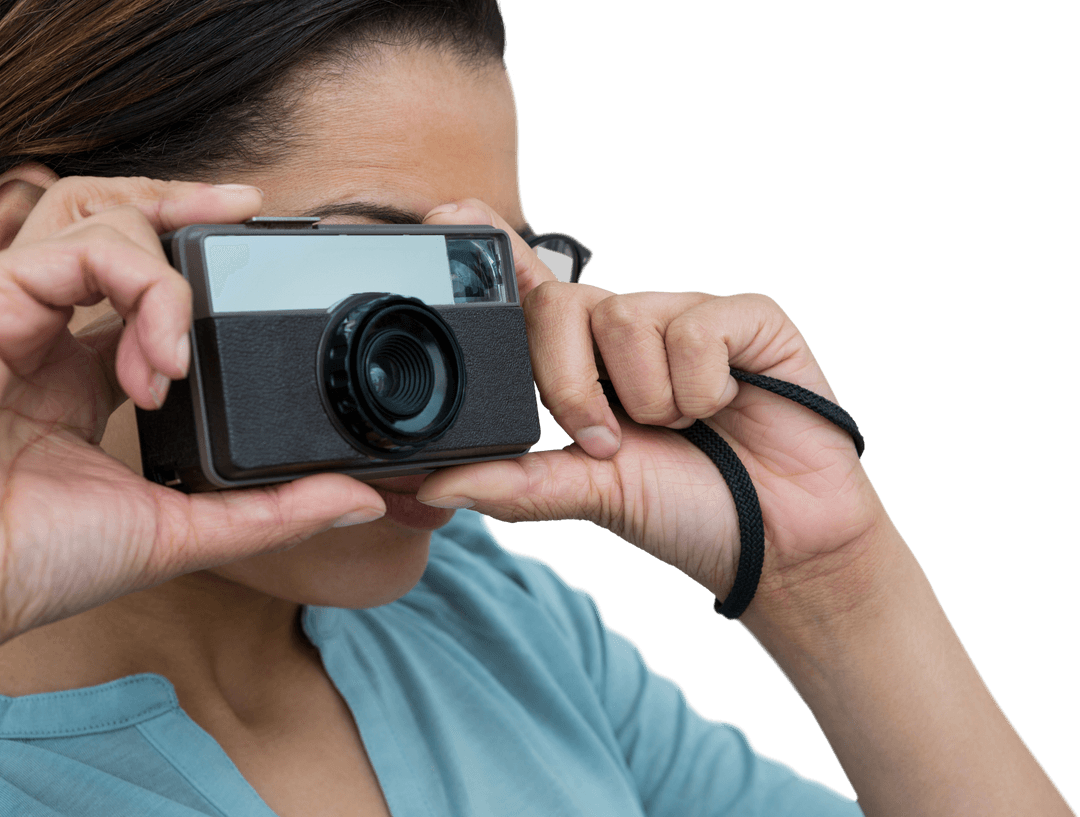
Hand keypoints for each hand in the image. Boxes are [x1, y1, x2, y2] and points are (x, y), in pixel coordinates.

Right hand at [0, 167, 385, 641]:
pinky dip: (142, 289)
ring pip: (97, 216)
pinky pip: (77, 247)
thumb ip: (271, 512)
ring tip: (182, 354)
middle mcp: (49, 333)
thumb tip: (363, 501)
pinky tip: (160, 362)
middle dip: (182, 202)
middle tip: (249, 207)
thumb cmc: (41, 566)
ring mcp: (18, 312)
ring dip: (167, 273)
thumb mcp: (179, 531)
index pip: (136, 289)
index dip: (190, 264)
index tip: (258, 245)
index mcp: (81, 378)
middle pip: (110, 220)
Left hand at [419, 199, 890, 614]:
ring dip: (650, 400)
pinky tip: (727, 406)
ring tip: (684, 426)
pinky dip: (704, 389)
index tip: (444, 214)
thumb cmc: (687, 509)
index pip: (529, 290)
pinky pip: (696, 329)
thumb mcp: (592, 497)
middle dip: (572, 386)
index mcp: (584, 364)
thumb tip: (438, 482)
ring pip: (626, 319)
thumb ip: (519, 485)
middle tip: (611, 441)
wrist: (779, 538)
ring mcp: (686, 317)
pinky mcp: (745, 316)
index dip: (491, 249)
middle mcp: (629, 330)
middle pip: (561, 304)